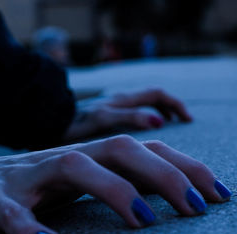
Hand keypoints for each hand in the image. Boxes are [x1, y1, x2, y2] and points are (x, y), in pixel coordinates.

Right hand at [0, 135, 230, 233]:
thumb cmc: (30, 191)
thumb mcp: (78, 188)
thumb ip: (115, 188)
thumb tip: (163, 204)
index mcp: (87, 159)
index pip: (143, 150)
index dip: (184, 167)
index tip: (220, 196)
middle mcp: (63, 160)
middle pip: (118, 147)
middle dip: (162, 173)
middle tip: (195, 210)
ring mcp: (27, 175)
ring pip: (72, 164)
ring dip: (111, 189)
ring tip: (142, 222)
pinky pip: (9, 208)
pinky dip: (27, 226)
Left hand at [64, 88, 192, 139]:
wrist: (49, 123)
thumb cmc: (74, 123)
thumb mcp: (103, 120)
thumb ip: (129, 118)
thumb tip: (159, 121)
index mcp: (122, 99)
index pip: (157, 94)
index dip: (175, 104)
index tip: (187, 120)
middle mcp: (119, 100)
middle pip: (153, 97)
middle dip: (171, 107)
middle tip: (183, 122)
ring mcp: (112, 107)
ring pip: (143, 105)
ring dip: (159, 112)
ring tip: (168, 126)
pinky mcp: (104, 116)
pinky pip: (132, 113)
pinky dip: (144, 120)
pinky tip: (141, 136)